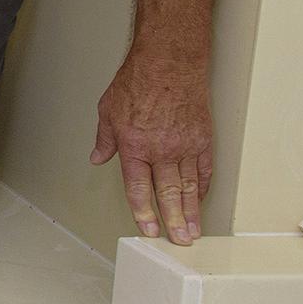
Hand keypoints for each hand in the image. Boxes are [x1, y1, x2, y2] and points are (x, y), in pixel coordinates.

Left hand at [90, 52, 213, 244]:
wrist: (168, 61)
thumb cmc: (137, 81)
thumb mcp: (107, 110)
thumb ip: (104, 139)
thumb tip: (97, 157)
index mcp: (134, 147)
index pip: (138, 189)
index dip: (143, 214)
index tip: (149, 231)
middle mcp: (161, 151)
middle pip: (168, 194)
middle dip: (173, 221)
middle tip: (179, 242)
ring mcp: (184, 145)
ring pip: (189, 187)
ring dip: (192, 211)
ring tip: (194, 231)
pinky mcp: (202, 138)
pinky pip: (205, 168)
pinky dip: (204, 186)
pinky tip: (202, 198)